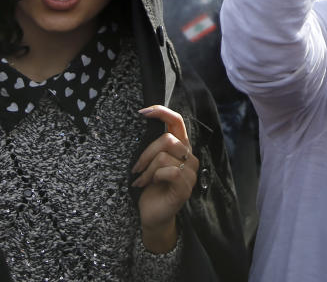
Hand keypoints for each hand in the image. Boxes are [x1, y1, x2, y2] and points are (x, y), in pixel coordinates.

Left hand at [133, 105, 199, 252]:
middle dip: (146, 153)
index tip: (143, 111)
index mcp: (181, 147)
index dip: (162, 112)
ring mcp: (190, 173)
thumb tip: (144, 123)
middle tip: (136, 168)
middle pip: (167, 139)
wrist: (152, 215)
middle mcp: (190, 157)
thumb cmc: (151, 188)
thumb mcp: (151, 162)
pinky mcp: (185, 187)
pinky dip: (153, 177)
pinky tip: (147, 185)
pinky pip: (169, 172)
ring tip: (141, 180)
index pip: (177, 122)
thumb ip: (154, 146)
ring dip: (147, 170)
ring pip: (164, 156)